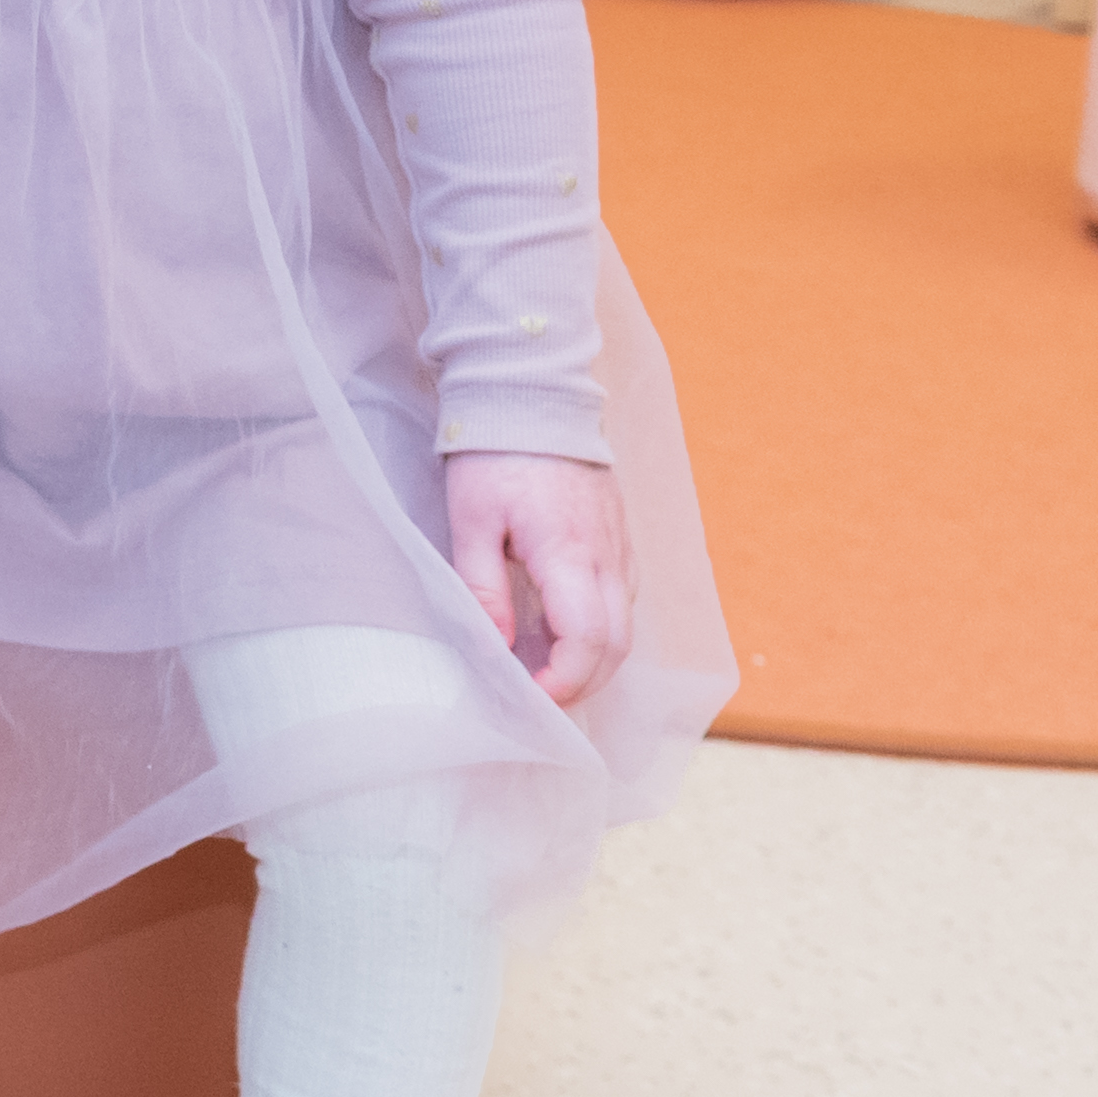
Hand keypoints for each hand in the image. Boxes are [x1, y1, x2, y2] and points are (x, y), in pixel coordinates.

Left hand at [440, 453, 632, 711]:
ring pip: (626, 625)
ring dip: (594, 661)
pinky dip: (601, 630)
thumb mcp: (471, 521)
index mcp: (568, 552)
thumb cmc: (493, 455)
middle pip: (618, 645)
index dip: (565, 681)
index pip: (588, 639)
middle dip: (583, 684)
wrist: (533, 395)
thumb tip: (495, 647)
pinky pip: (623, 599)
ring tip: (545, 674)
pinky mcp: (619, 538)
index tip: (531, 699)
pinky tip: (562, 633)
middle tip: (538, 701)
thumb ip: (483, 589)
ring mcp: (619, 546)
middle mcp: (607, 555)